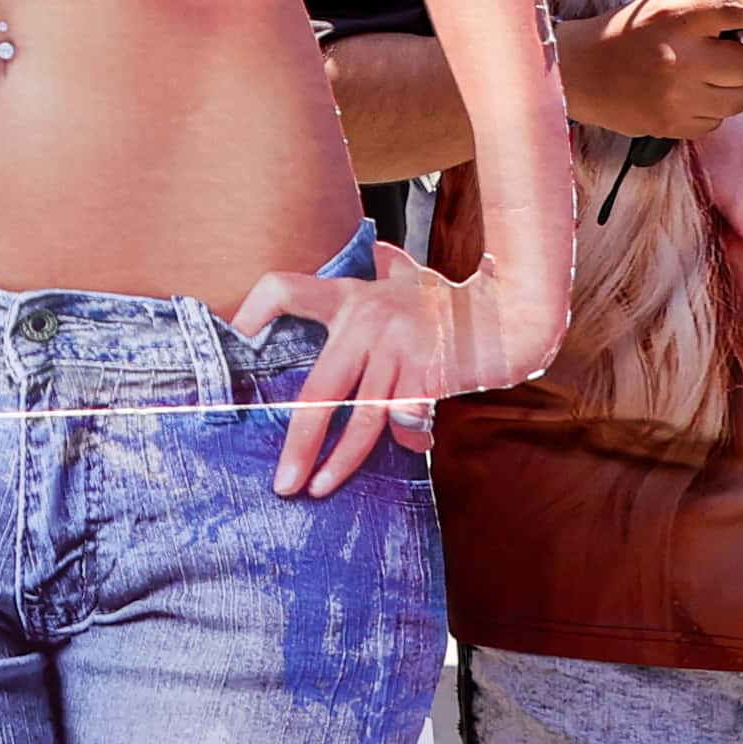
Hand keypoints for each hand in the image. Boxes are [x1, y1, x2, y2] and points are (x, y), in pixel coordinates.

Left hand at [228, 249, 570, 497]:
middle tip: (283, 481)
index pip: (286, 289)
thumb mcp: (403, 278)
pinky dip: (406, 440)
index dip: (254, 310)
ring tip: (319, 487)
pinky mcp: (428, 376)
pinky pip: (405, 422)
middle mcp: (369, 322)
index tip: (234, 340)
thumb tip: (372, 255)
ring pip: (362, 418)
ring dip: (341, 460)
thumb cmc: (444, 302)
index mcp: (352, 297)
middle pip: (320, 390)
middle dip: (300, 441)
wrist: (507, 311)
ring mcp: (399, 351)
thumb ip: (381, 271)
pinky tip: (411, 446)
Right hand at [560, 0, 742, 140]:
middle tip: (715, 56)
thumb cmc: (620, 35)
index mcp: (677, 18)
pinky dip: (707, 110)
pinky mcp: (673, 125)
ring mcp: (678, 96)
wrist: (575, 72)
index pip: (741, 10)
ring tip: (695, 79)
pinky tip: (681, 98)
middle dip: (739, 61)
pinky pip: (717, 122)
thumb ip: (704, 14)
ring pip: (739, 98)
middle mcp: (681, 57)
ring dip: (727, 88)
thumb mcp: (660, 9)